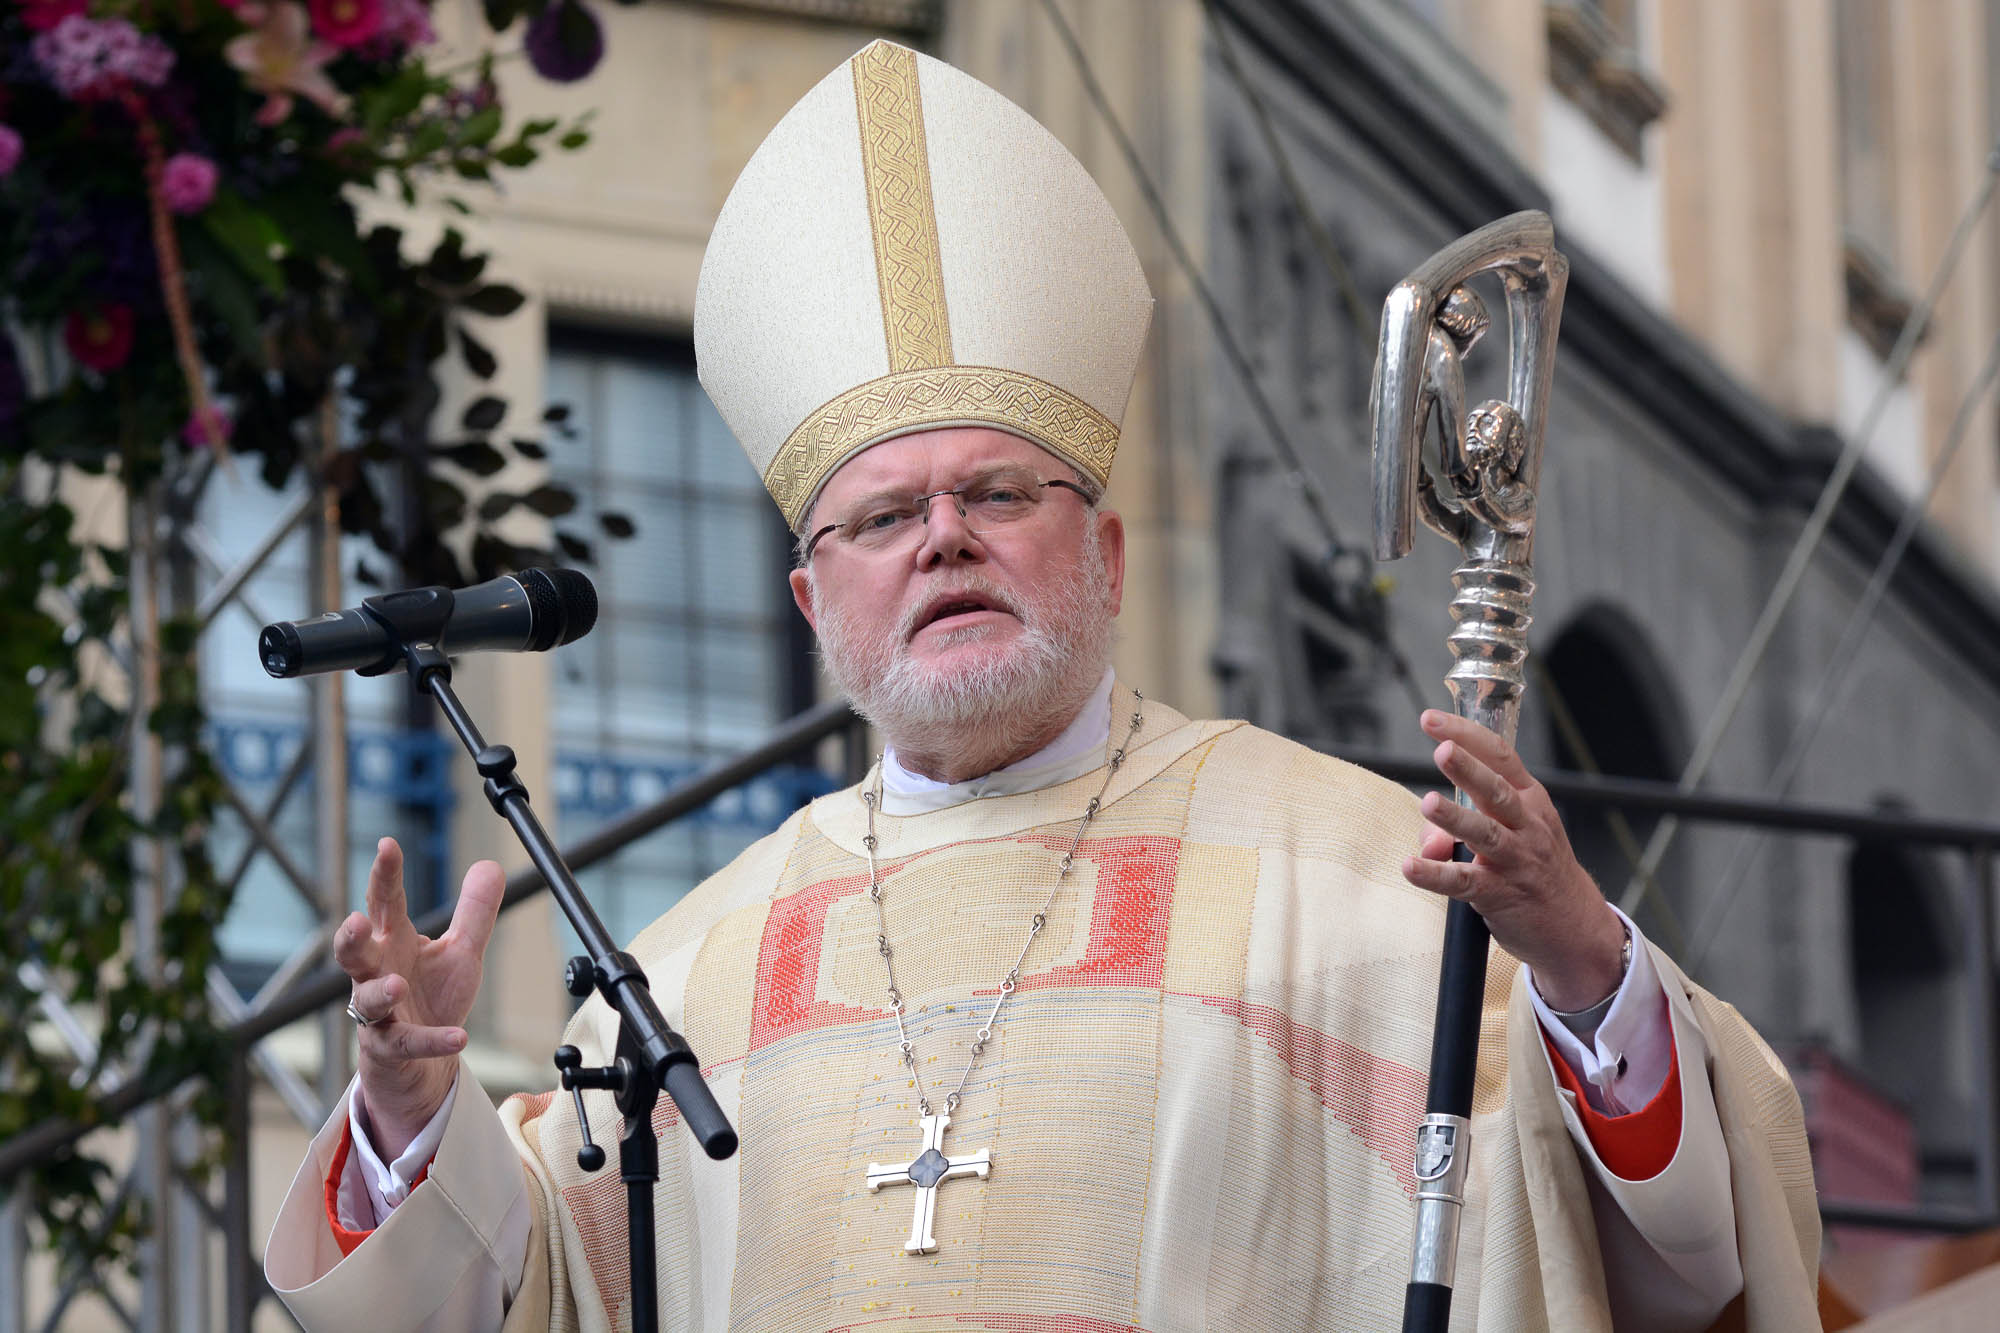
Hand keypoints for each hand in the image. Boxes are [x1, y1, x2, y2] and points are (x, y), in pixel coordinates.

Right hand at [335, 838, 504, 1159]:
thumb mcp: (460, 952)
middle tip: (355, 923)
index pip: (384, 904)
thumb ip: (473, 913)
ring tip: (397, 984)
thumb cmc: (432, 998)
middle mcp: (378, 975)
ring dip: (380, 993)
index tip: (387, 845)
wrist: (422, 1063)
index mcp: (393, 944)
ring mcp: (379, 1015)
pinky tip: (459, 1038)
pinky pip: (408, 1043)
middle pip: (354, 953)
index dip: (384, 875)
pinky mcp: (390, 1048)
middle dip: (351, 938)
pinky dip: (433, 1040)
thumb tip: (489, 864)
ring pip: (367, 1001)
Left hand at [1399, 710, 1626, 1011]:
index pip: (1499, 756)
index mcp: (1529, 799)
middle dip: (1468, 768)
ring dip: (1455, 818)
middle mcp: (1526, 825)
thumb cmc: (1533, 868)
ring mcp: (1516, 860)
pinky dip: (1435, 875)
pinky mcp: (1500, 894)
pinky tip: (1410, 867)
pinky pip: (1464, 882)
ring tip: (1429, 803)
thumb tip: (1428, 839)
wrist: (1573, 925)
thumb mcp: (1509, 835)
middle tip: (1442, 750)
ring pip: (1485, 834)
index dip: (1465, 735)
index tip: (1431, 719)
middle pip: (1496, 791)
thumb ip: (1458, 826)